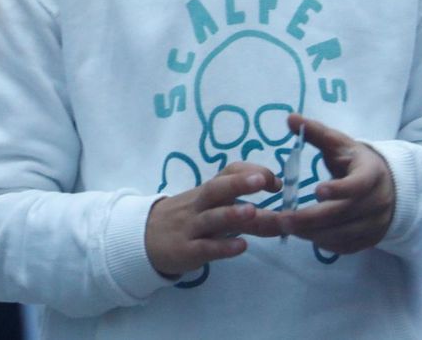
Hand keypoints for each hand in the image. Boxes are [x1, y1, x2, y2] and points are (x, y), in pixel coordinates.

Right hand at [145, 162, 279, 277]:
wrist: (144, 238)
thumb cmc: (186, 219)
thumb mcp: (206, 205)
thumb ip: (237, 204)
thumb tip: (277, 204)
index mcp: (208, 191)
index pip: (228, 172)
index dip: (251, 172)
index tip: (275, 181)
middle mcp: (199, 205)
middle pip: (217, 189)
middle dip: (240, 183)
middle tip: (263, 181)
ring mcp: (191, 227)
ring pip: (211, 217)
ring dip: (232, 214)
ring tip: (253, 212)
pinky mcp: (186, 250)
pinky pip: (205, 247)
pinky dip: (224, 246)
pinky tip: (242, 246)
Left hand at [275, 114, 394, 254]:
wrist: (388, 185)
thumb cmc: (357, 162)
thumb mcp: (341, 144)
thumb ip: (317, 133)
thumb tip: (291, 118)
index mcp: (372, 174)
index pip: (358, 185)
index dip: (340, 189)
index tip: (316, 190)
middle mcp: (377, 202)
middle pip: (344, 214)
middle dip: (312, 218)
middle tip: (284, 219)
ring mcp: (375, 224)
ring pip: (343, 234)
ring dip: (313, 233)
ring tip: (287, 227)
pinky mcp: (369, 240)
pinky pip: (345, 247)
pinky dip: (324, 243)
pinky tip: (305, 235)